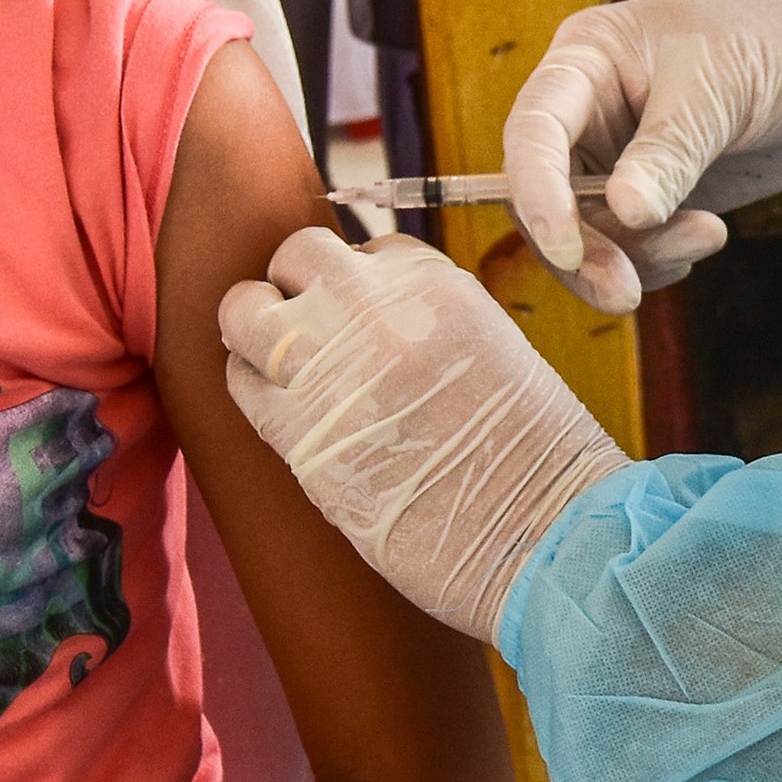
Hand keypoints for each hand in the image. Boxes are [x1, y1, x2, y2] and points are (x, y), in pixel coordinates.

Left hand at [221, 228, 630, 641]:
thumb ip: (435, 327)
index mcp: (435, 284)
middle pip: (299, 255)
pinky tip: (281, 413)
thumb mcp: (499, 356)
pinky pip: (240, 381)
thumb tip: (384, 331)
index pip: (370, 250)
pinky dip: (250, 389)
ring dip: (254, 329)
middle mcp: (375, 305)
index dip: (360, 286)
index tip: (365, 323)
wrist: (542, 532)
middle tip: (309, 335)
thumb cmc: (534, 461)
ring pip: (243, 307)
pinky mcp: (295, 429)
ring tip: (276, 367)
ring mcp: (328, 361)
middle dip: (297, 289)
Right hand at [501, 0, 781, 311]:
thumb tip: (623, 212)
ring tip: (709, 235)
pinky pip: (629, 244)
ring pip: (588, 232)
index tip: (570, 249)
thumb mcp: (725, 87)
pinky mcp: (657, 192)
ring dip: (635, 256)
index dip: (537, 194)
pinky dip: (656, 258)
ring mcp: (621, 154)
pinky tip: (707, 238)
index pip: (532, 132)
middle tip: (627, 292)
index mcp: (587, 59)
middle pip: (546, 198)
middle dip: (584, 251)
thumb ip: (670, 151)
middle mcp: (589, 109)